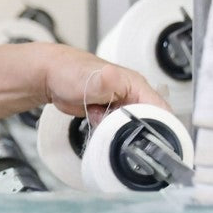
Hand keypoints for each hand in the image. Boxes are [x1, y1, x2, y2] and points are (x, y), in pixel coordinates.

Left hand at [41, 43, 169, 124]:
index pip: (160, 109)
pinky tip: (95, 121)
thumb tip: (112, 74)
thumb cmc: (71, 71)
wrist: (52, 76)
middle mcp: (133, 95)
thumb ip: (103, 80)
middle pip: (148, 122)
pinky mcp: (111, 114)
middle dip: (135, 132)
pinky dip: (107, 131)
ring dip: (119, 132)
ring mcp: (122, 105)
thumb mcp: (89, 78)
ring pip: (132, 128)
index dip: (160, 126)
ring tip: (100, 119)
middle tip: (115, 130)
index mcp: (136, 85)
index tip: (151, 142)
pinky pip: (116, 129)